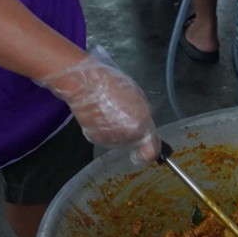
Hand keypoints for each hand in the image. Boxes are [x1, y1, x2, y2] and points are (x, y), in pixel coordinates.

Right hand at [35, 45, 159, 164]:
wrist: (86, 84)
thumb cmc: (114, 84)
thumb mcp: (138, 98)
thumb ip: (145, 119)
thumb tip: (145, 131)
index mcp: (141, 126)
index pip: (150, 152)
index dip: (151, 148)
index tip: (150, 145)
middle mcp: (126, 138)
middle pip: (134, 144)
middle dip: (133, 134)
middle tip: (124, 115)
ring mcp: (109, 140)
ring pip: (120, 142)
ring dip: (118, 132)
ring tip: (111, 113)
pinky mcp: (94, 139)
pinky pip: (106, 139)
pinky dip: (105, 131)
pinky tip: (101, 116)